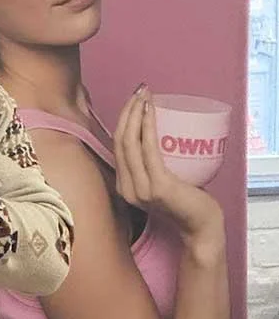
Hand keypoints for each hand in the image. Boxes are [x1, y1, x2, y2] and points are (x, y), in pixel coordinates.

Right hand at [114, 87, 223, 244]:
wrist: (201, 228)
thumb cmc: (187, 202)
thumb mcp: (160, 183)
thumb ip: (151, 167)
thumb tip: (155, 137)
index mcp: (124, 186)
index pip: (117, 146)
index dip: (123, 119)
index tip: (135, 99)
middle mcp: (127, 188)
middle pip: (120, 140)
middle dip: (128, 111)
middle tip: (140, 90)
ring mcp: (140, 189)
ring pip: (129, 142)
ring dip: (136, 113)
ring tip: (145, 95)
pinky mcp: (157, 187)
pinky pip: (148, 150)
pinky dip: (147, 126)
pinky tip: (151, 111)